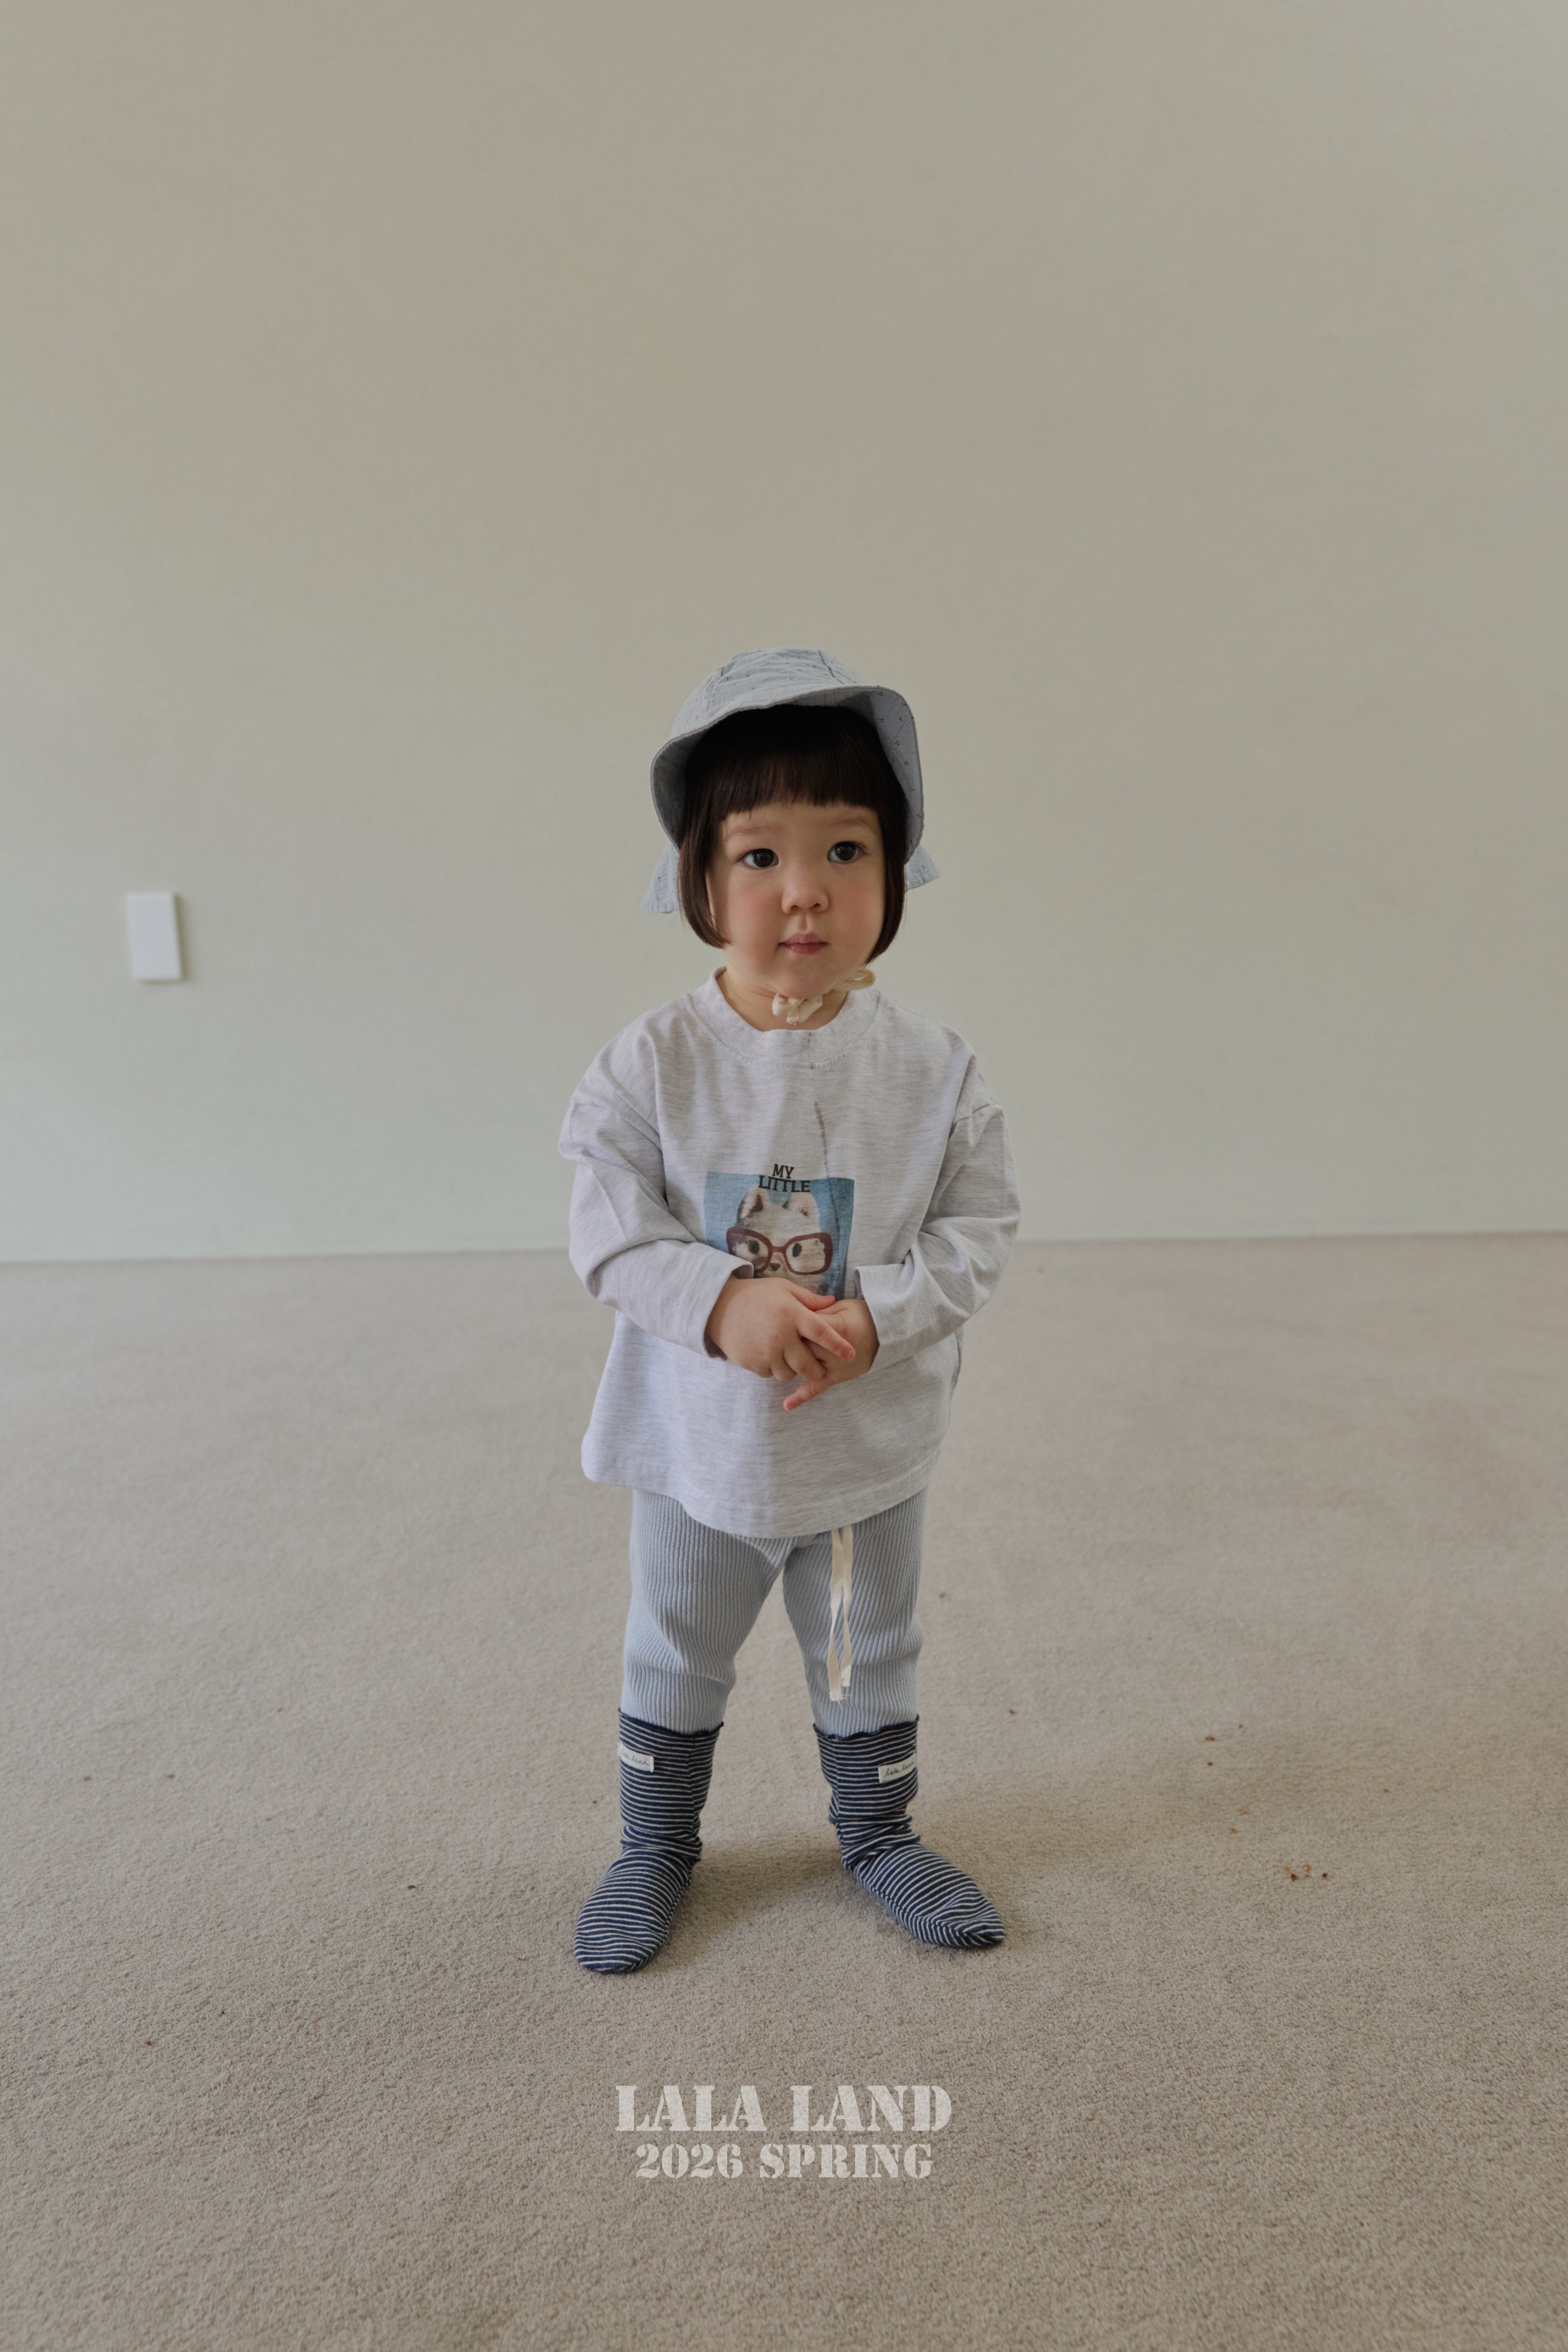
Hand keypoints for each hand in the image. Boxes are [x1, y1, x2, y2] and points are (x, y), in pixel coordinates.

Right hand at [705, 1275, 856, 1391]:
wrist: (718, 1306)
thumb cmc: (756, 1295)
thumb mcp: (784, 1289)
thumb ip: (809, 1299)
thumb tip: (833, 1303)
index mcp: (792, 1314)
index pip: (822, 1332)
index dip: (838, 1345)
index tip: (851, 1353)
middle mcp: (780, 1335)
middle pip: (807, 1364)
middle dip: (816, 1369)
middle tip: (818, 1368)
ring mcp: (765, 1352)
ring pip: (789, 1374)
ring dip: (793, 1370)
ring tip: (788, 1357)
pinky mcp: (752, 1363)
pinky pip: (770, 1374)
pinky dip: (774, 1369)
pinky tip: (769, 1355)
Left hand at [781, 1295, 879, 1411]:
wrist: (886, 1334)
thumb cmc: (862, 1316)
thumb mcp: (841, 1307)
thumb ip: (818, 1311)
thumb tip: (795, 1314)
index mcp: (835, 1330)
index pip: (804, 1328)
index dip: (790, 1324)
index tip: (779, 1320)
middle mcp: (834, 1352)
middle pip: (802, 1349)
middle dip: (787, 1344)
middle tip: (774, 1337)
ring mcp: (835, 1368)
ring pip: (805, 1368)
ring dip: (789, 1364)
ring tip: (775, 1358)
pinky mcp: (837, 1378)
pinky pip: (817, 1389)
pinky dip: (801, 1397)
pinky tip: (787, 1405)